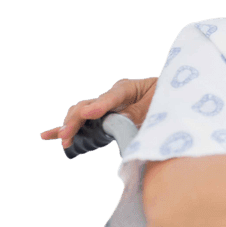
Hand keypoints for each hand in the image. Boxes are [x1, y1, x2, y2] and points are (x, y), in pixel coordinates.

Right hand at [39, 77, 158, 149]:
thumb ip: (138, 111)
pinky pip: (85, 123)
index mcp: (128, 88)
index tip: (88, 113)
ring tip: (61, 138)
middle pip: (89, 105)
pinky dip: (68, 128)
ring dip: (69, 125)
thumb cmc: (169, 99)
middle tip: (68, 134)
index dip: (99, 105)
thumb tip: (115, 120)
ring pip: (82, 113)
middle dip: (76, 120)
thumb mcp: (158, 103)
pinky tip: (48, 136)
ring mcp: (108, 106)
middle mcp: (114, 96)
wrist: (177, 97)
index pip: (110, 96)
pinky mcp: (107, 118)